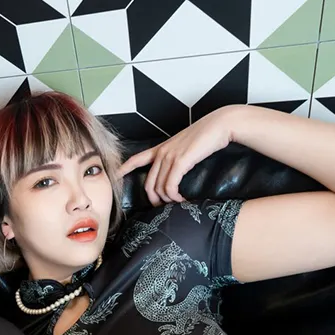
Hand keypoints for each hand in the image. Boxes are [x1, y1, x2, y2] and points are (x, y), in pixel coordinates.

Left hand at [117, 106, 242, 206]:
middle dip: (154, 201)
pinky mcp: (180, 161)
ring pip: (160, 188)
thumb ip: (178, 159)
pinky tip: (183, 200)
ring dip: (168, 200)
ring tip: (179, 204)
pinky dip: (175, 197)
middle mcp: (161, 152)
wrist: (219, 124)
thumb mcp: (186, 147)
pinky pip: (170, 186)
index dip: (124, 169)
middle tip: (166, 209)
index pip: (136, 159)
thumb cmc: (207, 137)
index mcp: (161, 148)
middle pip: (148, 184)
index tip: (115, 177)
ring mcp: (169, 156)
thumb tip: (177, 174)